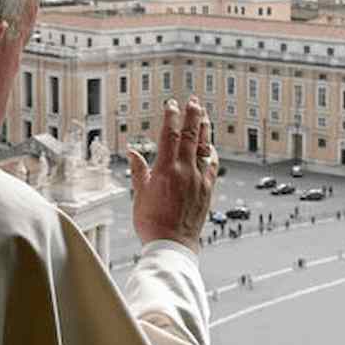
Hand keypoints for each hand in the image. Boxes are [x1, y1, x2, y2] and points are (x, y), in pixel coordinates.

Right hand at [128, 96, 218, 252]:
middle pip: (191, 136)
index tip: (171, 104)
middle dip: (192, 115)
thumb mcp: (139, 194)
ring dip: (204, 129)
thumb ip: (139, 170)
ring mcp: (199, 180)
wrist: (173, 244)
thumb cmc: (152, 222)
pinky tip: (211, 146)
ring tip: (204, 115)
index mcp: (166, 170)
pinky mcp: (207, 190)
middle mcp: (185, 171)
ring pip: (204, 147)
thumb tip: (133, 152)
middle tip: (193, 100)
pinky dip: (211, 152)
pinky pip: (212, 165)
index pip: (170, 135)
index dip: (171, 117)